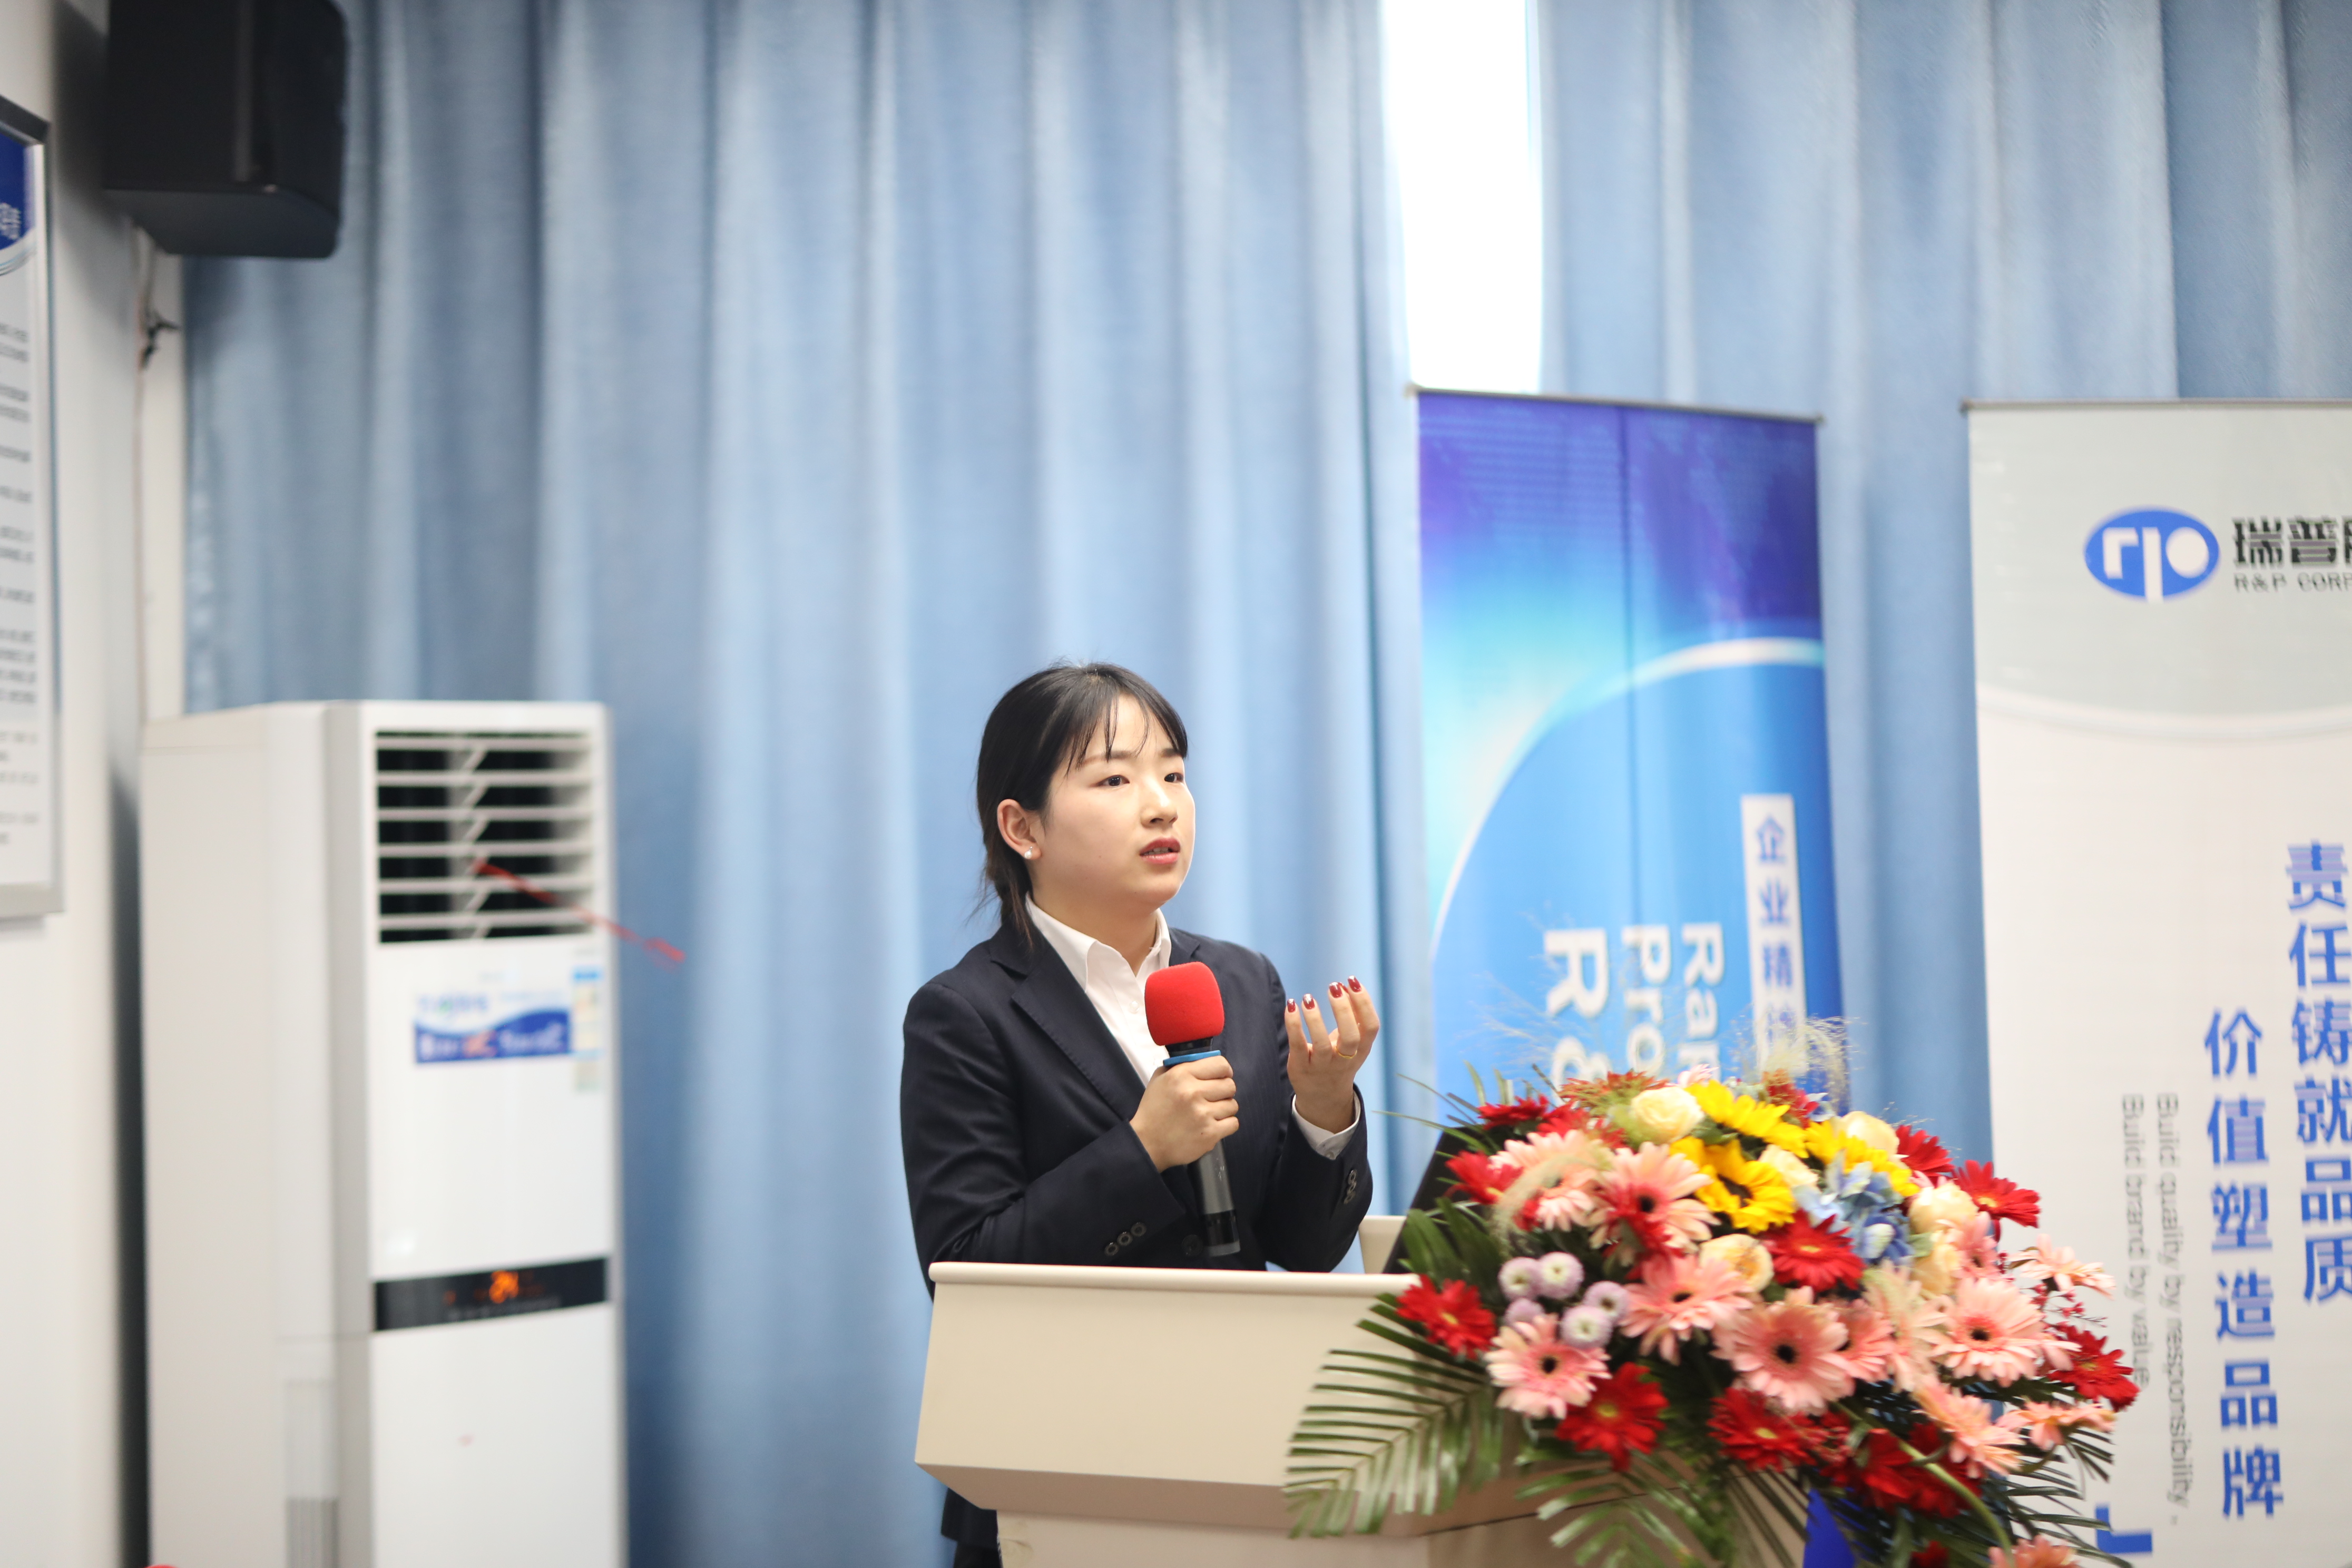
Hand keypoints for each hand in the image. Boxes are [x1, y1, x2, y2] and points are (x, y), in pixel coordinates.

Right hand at [1130, 1056, 1239, 1170]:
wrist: (1147, 1143)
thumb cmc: (1154, 1111)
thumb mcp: (1160, 1079)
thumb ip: (1181, 1066)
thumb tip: (1203, 1060)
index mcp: (1181, 1075)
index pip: (1220, 1065)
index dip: (1224, 1071)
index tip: (1221, 1077)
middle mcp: (1193, 1092)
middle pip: (1230, 1085)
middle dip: (1224, 1091)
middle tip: (1213, 1098)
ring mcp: (1203, 1114)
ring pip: (1233, 1105)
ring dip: (1224, 1109)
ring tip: (1209, 1113)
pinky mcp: (1209, 1134)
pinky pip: (1233, 1123)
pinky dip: (1225, 1125)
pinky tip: (1212, 1125)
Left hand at [1288, 978, 1378, 1133]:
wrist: (1323, 1097)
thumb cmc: (1339, 1059)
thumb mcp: (1353, 1043)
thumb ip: (1354, 1017)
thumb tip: (1349, 985)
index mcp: (1361, 1050)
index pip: (1371, 1027)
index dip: (1364, 1003)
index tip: (1352, 981)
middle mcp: (1345, 1060)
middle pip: (1351, 1037)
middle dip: (1344, 1010)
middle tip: (1334, 986)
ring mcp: (1323, 1066)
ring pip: (1322, 1045)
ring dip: (1315, 1019)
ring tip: (1308, 998)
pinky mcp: (1301, 1067)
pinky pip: (1298, 1046)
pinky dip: (1294, 1025)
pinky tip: (1291, 1006)